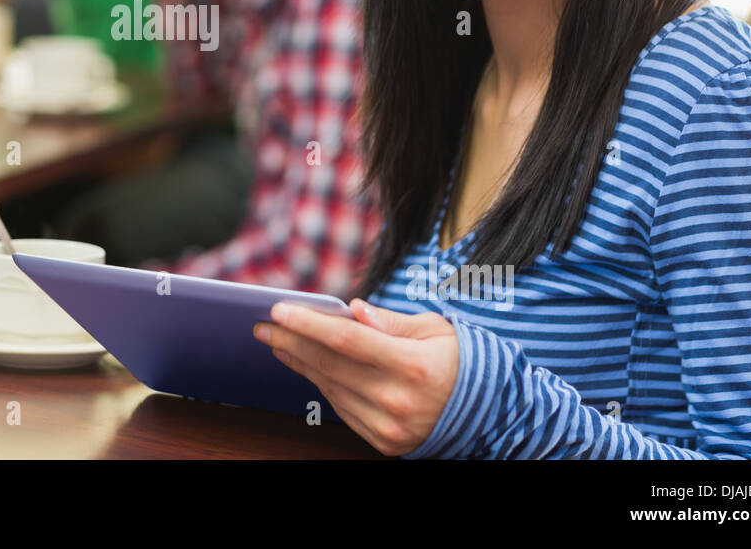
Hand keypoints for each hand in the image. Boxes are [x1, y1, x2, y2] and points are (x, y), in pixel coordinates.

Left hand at [253, 299, 458, 455]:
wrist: (488, 413)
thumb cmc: (458, 360)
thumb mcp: (434, 330)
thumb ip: (390, 321)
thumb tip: (352, 311)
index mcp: (414, 365)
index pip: (347, 339)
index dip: (308, 323)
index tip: (278, 309)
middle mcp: (399, 399)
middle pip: (330, 364)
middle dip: (291, 341)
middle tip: (263, 325)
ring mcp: (390, 425)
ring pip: (331, 387)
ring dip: (300, 363)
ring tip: (279, 342)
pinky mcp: (384, 441)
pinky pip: (342, 408)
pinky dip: (322, 384)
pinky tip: (307, 366)